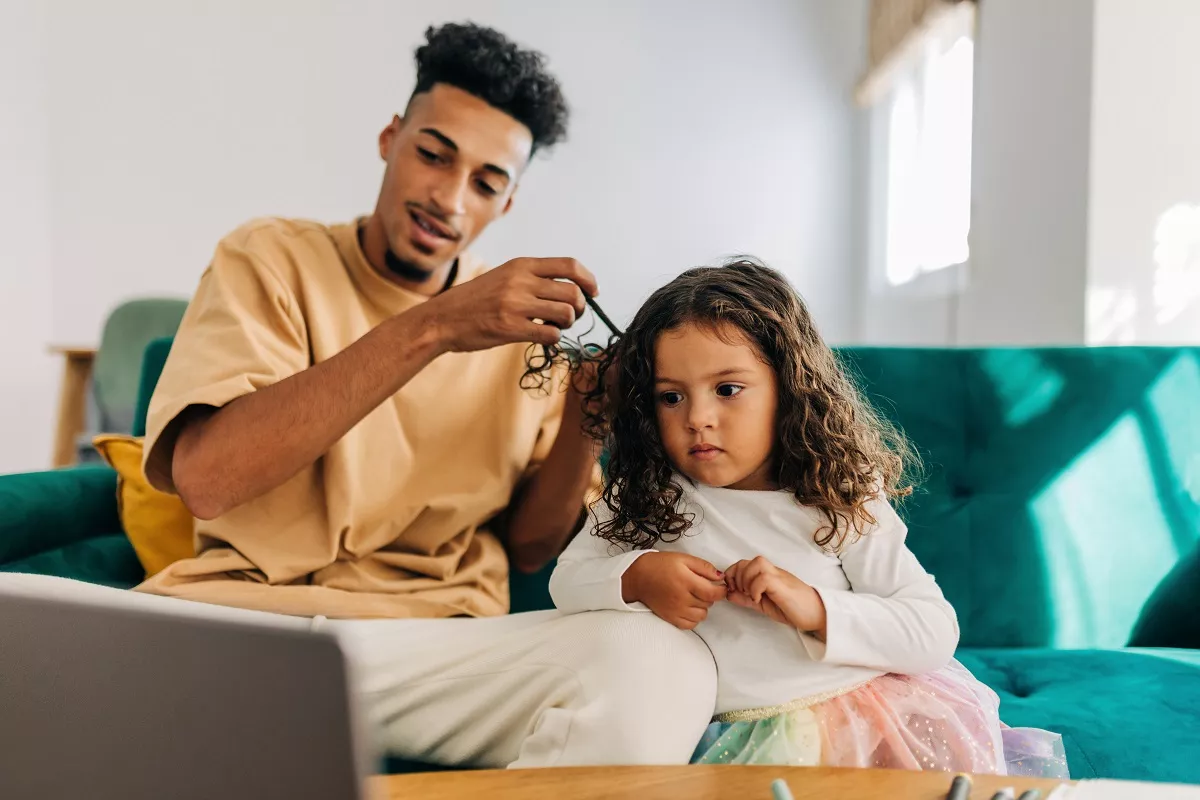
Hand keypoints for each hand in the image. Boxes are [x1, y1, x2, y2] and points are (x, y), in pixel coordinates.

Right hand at [425, 257, 598, 352]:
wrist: (442, 319)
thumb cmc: (475, 301)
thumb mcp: (504, 277)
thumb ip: (533, 279)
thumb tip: (571, 289)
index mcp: (521, 265)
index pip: (570, 266)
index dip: (589, 280)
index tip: (593, 292)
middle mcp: (521, 281)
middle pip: (574, 292)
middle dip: (580, 308)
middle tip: (570, 317)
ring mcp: (516, 304)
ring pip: (567, 313)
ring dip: (567, 324)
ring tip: (553, 327)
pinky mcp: (511, 328)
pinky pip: (551, 334)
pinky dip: (554, 338)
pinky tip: (542, 337)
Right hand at [623, 552, 726, 629]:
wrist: (638, 577)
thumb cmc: (660, 565)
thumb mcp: (683, 558)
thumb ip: (704, 567)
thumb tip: (720, 577)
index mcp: (686, 581)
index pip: (713, 593)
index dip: (721, 591)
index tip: (721, 587)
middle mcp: (682, 598)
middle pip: (708, 604)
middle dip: (709, 595)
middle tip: (702, 586)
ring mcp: (676, 610)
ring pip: (702, 615)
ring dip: (702, 607)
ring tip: (694, 596)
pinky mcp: (670, 618)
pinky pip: (690, 625)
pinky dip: (693, 618)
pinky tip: (689, 607)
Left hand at [724, 556, 826, 634]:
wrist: (817, 614)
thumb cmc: (793, 608)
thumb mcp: (763, 604)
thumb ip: (746, 598)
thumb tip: (728, 594)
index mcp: (767, 574)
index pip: (743, 563)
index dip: (732, 574)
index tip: (733, 590)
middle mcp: (772, 571)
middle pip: (746, 562)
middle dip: (736, 578)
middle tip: (741, 593)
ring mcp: (778, 576)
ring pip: (755, 564)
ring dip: (746, 580)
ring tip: (750, 595)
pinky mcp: (782, 585)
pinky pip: (763, 578)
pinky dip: (755, 589)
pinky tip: (758, 599)